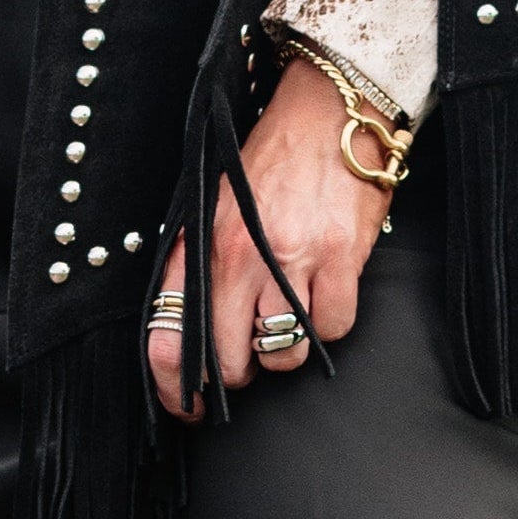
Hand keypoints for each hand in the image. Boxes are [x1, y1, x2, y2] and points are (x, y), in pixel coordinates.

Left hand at [147, 56, 391, 422]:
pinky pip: (333, 329)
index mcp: (206, 245)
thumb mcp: (213, 205)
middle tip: (248, 350)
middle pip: (234, 362)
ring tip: (288, 314)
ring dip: (287, 347)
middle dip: (240, 368)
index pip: (176, 336)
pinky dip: (329, 323)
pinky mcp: (341, 260)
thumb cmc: (270, 158)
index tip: (183, 405)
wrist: (329, 113)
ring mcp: (295, 262)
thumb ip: (195, 265)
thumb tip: (178, 329)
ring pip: (286, 354)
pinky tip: (323, 294)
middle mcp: (244, 259)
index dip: (176, 386)